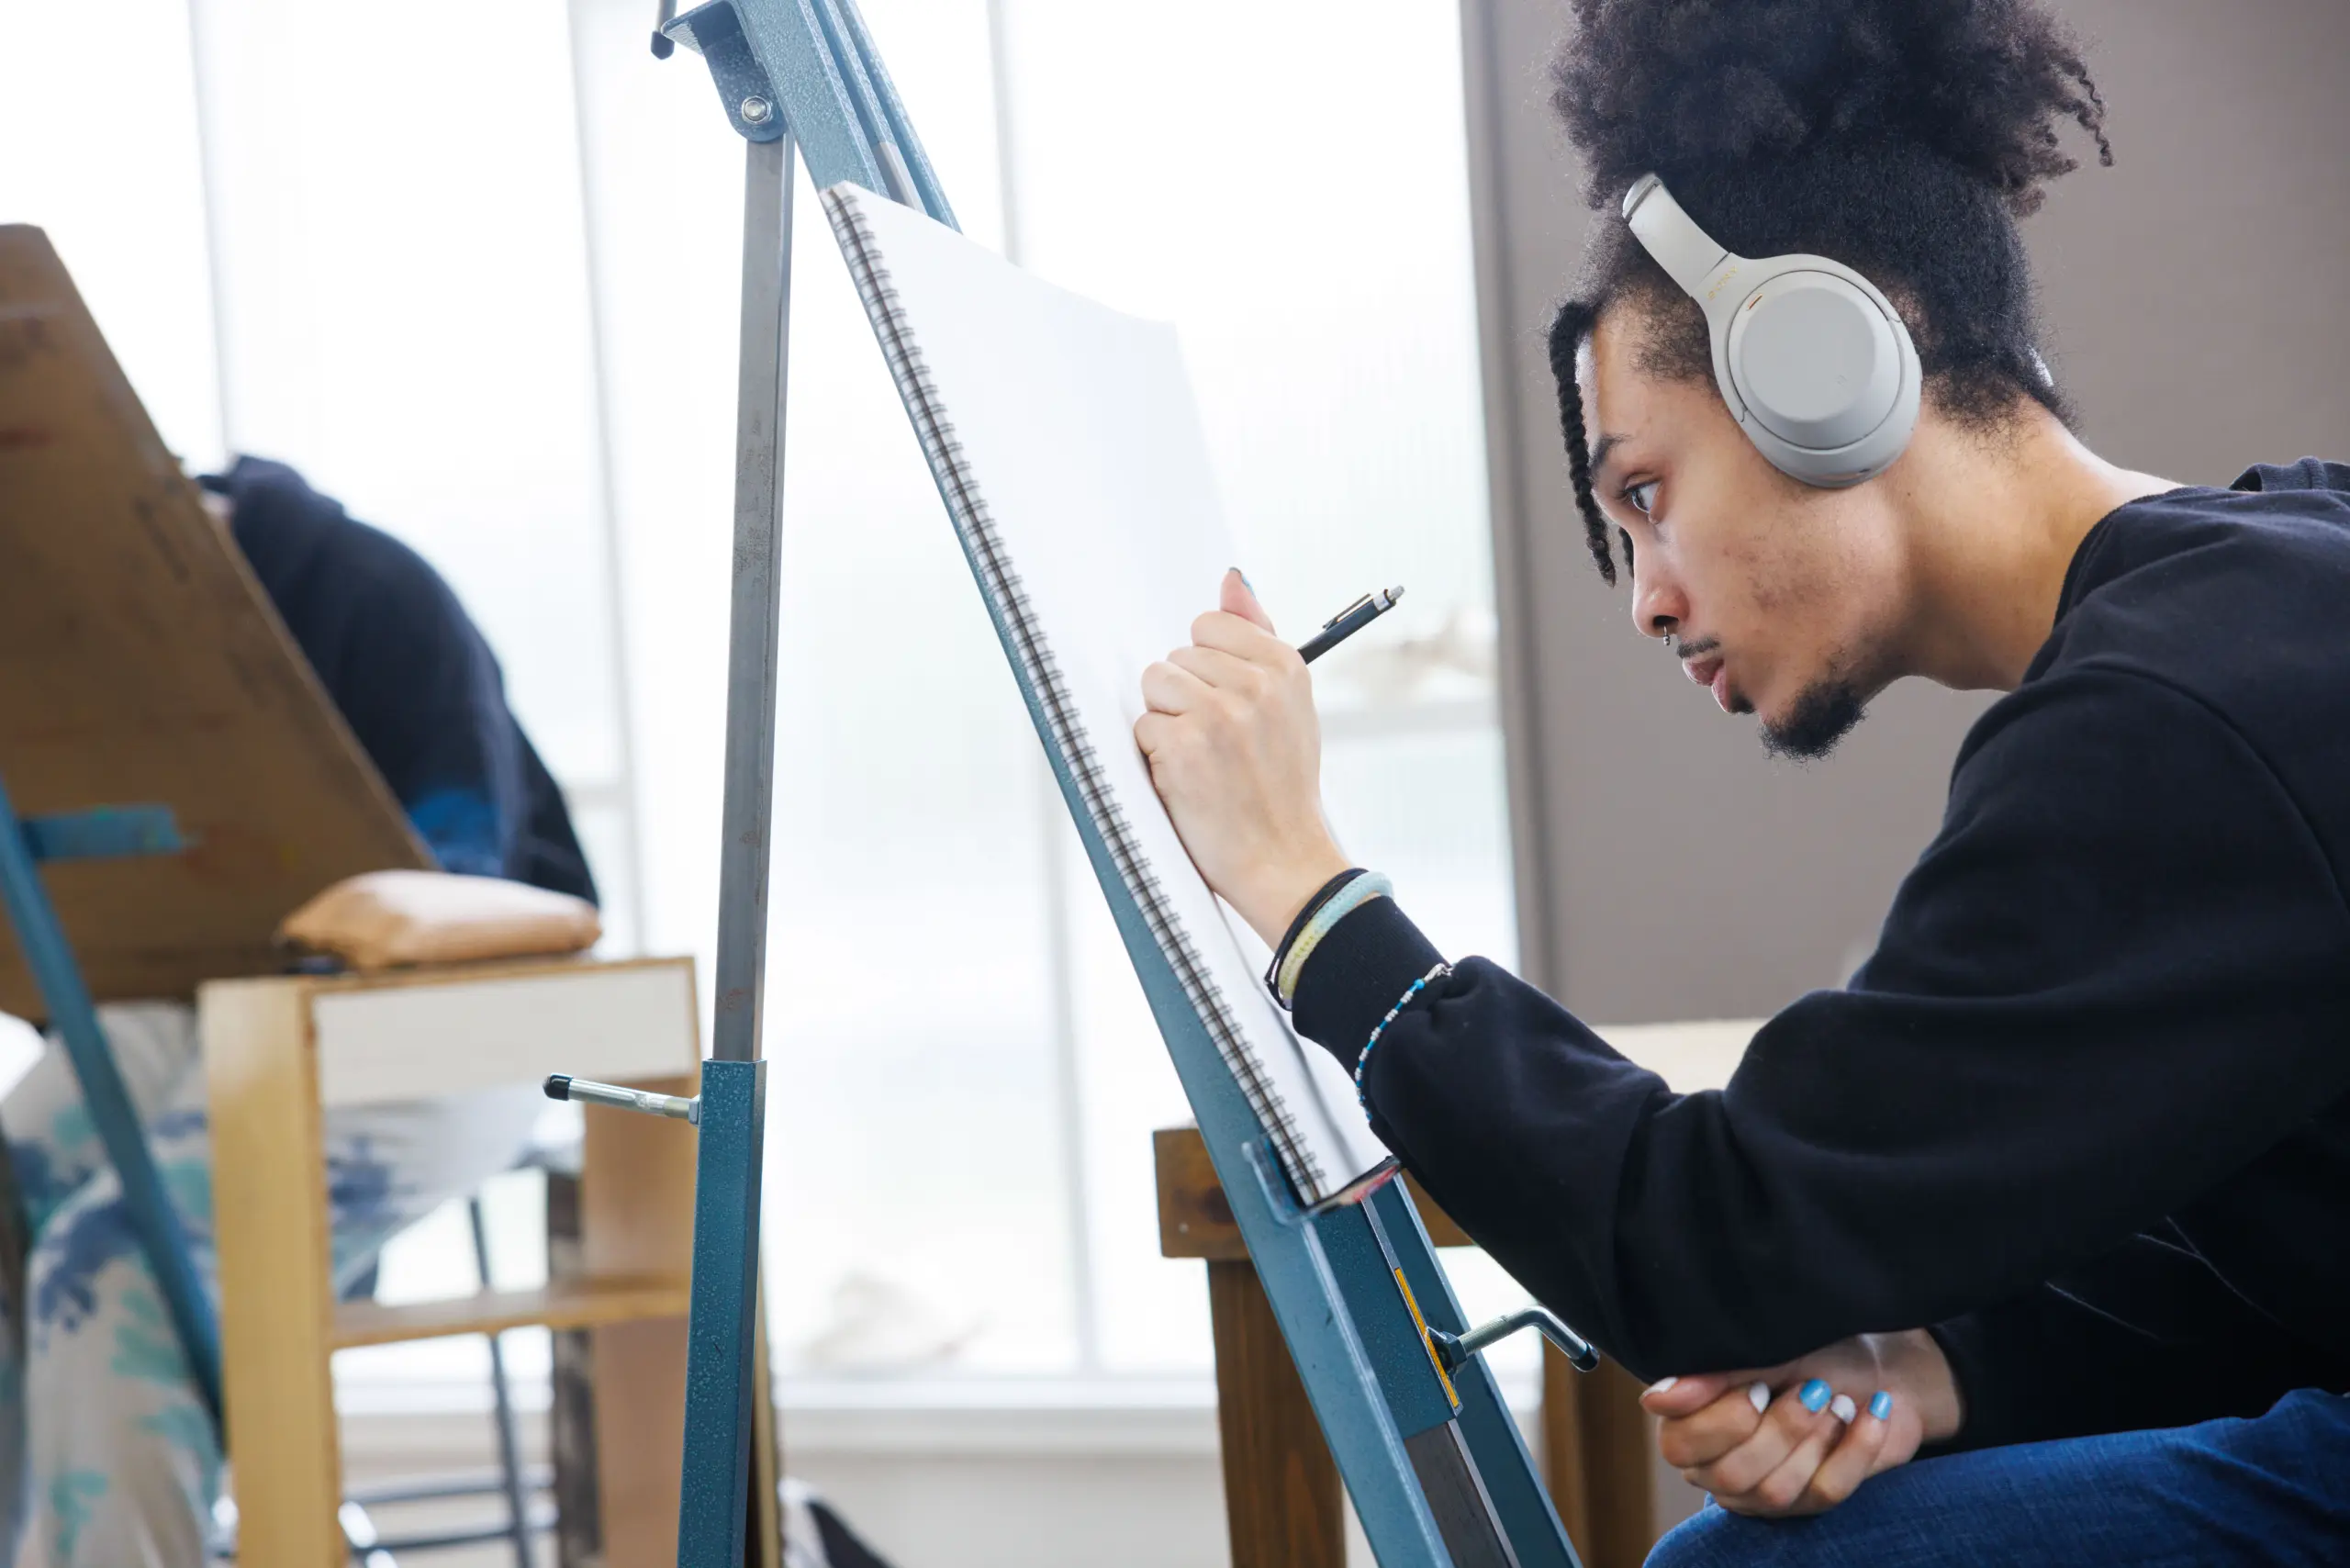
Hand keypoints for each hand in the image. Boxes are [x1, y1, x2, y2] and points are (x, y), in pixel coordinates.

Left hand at [1135, 570, 1351, 942]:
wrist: (1283, 860)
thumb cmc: (1281, 785)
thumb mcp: (1289, 705)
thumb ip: (1257, 637)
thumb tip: (1231, 577)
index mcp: (1285, 666)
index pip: (1208, 626)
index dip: (1206, 667)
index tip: (1226, 703)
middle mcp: (1254, 684)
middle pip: (1176, 658)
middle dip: (1185, 698)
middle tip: (1220, 745)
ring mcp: (1217, 714)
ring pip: (1155, 686)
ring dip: (1167, 723)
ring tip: (1201, 759)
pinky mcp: (1182, 747)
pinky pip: (1144, 727)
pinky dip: (1157, 757)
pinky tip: (1190, 781)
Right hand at [1642, 1329, 1960, 1516]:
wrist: (1875, 1366)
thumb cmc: (1809, 1351)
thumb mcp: (1761, 1354)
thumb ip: (1709, 1377)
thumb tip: (1654, 1401)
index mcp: (1692, 1423)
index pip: (1679, 1446)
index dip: (1723, 1421)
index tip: (1759, 1386)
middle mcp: (1718, 1465)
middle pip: (1731, 1476)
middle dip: (1781, 1429)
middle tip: (1811, 1389)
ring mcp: (1764, 1491)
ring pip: (1776, 1491)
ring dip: (1816, 1437)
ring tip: (1838, 1400)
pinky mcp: (1811, 1500)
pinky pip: (1826, 1493)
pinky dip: (1854, 1449)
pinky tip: (1867, 1415)